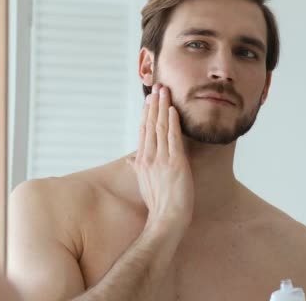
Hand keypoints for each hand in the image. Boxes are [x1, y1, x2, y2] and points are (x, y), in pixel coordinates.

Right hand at [128, 84, 193, 230]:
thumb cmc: (157, 204)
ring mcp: (161, 159)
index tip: (149, 101)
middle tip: (156, 88)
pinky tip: (173, 110)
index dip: (146, 114)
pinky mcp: (175, 163)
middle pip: (150, 125)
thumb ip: (137, 168)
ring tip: (164, 91)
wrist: (166, 219)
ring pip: (160, 127)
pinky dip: (172, 122)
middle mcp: (149, 157)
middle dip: (154, 105)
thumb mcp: (144, 184)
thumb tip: (129, 159)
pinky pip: (173, 138)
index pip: (143, 132)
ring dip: (162, 107)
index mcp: (142, 161)